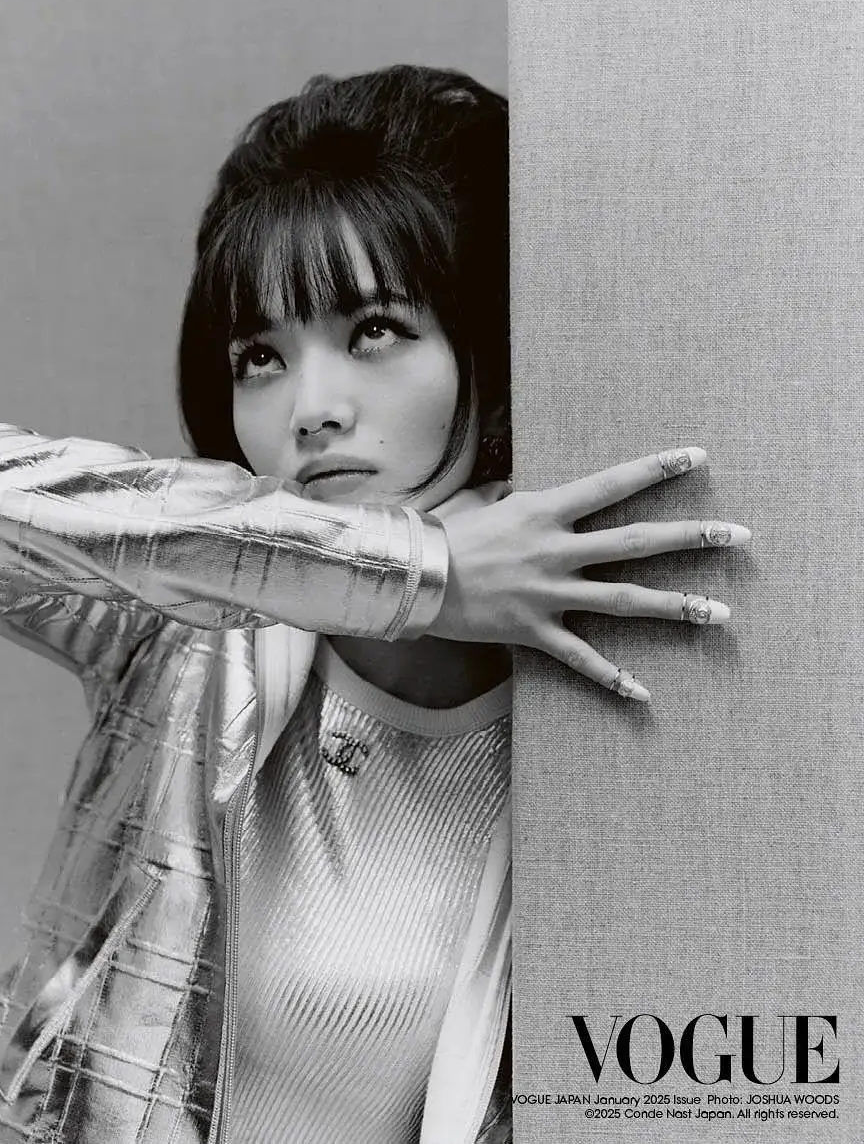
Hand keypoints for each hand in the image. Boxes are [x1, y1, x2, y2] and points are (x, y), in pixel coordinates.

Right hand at [427, 447, 749, 699]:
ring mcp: (550, 592)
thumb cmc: (448, 534)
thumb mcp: (490, 504)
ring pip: (626, 600)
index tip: (697, 458)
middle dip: (693, 537)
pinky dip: (612, 677)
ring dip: (677, 605)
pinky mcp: (535, 630)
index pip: (612, 485)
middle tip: (738, 535)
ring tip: (721, 613)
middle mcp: (557, 550)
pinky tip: (644, 694)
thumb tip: (536, 493)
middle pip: (638, 542)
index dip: (656, 469)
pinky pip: (581, 657)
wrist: (414, 576)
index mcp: (546, 512)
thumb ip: (524, 501)